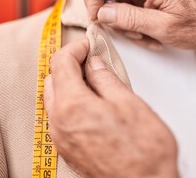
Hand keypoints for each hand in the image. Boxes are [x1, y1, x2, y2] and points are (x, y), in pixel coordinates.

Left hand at [44, 39, 178, 177]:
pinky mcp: (68, 149)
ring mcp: (61, 139)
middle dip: (68, 65)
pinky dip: (69, 103)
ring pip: (53, 99)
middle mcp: (59, 123)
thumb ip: (105, 78)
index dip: (75, 48)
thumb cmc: (143, 150)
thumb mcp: (128, 102)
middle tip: (91, 61)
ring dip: (68, 84)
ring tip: (93, 81)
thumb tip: (94, 64)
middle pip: (52, 80)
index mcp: (72, 106)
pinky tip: (90, 103)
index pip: (61, 63)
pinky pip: (59, 118)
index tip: (88, 46)